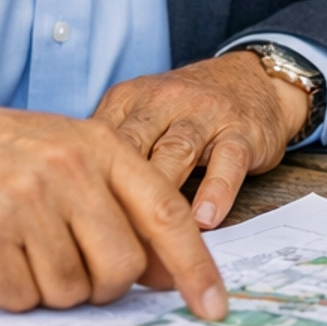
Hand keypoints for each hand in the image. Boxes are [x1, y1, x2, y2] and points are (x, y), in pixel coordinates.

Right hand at [0, 98, 228, 319]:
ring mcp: (26, 200)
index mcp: (101, 146)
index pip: (166, 214)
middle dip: (104, 286)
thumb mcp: (72, 155)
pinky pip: (21, 297)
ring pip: (70, 290)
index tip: (213, 305)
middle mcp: (69, 170)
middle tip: (74, 268)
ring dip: (52, 289)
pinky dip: (13, 293)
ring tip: (27, 252)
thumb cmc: (2, 155)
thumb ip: (123, 204)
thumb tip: (170, 272)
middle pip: (121, 267)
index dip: (195, 267)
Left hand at [91, 51, 309, 230]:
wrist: (254, 78)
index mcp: (129, 100)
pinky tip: (204, 220)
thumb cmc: (185, 111)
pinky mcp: (242, 131)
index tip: (74, 229)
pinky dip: (216, 190)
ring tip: (150, 238)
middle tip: (104, 246)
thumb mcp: (141, 118)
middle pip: (133, 149)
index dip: (85, 189)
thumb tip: (72, 211)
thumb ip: (111, 155)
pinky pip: (227, 160)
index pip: (99, 146)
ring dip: (162, 195)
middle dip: (117, 197)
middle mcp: (164, 101)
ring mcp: (205, 114)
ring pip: (176, 152)